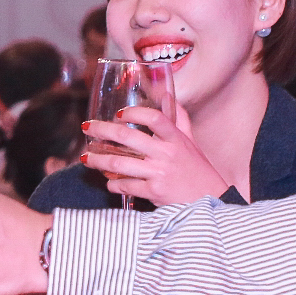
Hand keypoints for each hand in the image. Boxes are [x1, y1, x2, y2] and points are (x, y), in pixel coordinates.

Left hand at [80, 102, 228, 204]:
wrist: (208, 199)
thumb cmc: (196, 169)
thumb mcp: (190, 141)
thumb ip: (178, 118)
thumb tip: (166, 95)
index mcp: (176, 138)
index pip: (154, 118)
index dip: (134, 112)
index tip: (118, 113)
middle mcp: (167, 154)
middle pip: (127, 138)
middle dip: (101, 131)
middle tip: (87, 128)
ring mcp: (159, 173)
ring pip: (119, 164)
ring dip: (98, 160)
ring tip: (86, 158)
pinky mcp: (153, 192)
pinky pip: (125, 185)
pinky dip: (113, 184)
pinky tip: (108, 181)